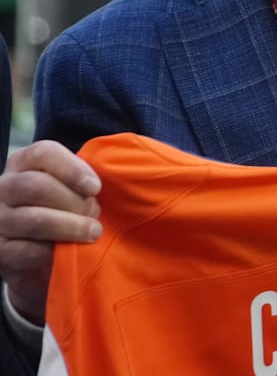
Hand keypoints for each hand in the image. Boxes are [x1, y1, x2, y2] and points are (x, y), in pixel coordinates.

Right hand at [0, 141, 102, 324]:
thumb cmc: (67, 210)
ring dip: (70, 227)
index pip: (43, 153)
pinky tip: (67, 252)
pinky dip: (52, 252)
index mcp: (25, 163)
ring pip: (34, 219)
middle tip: (95, 214)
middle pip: (36, 186)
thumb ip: (91, 175)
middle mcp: (5, 187)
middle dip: (74, 202)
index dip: (72, 168)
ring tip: (92, 233)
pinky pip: (26, 250)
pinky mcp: (0, 251)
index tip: (96, 188)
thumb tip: (131, 166)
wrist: (41, 255)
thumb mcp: (76, 187)